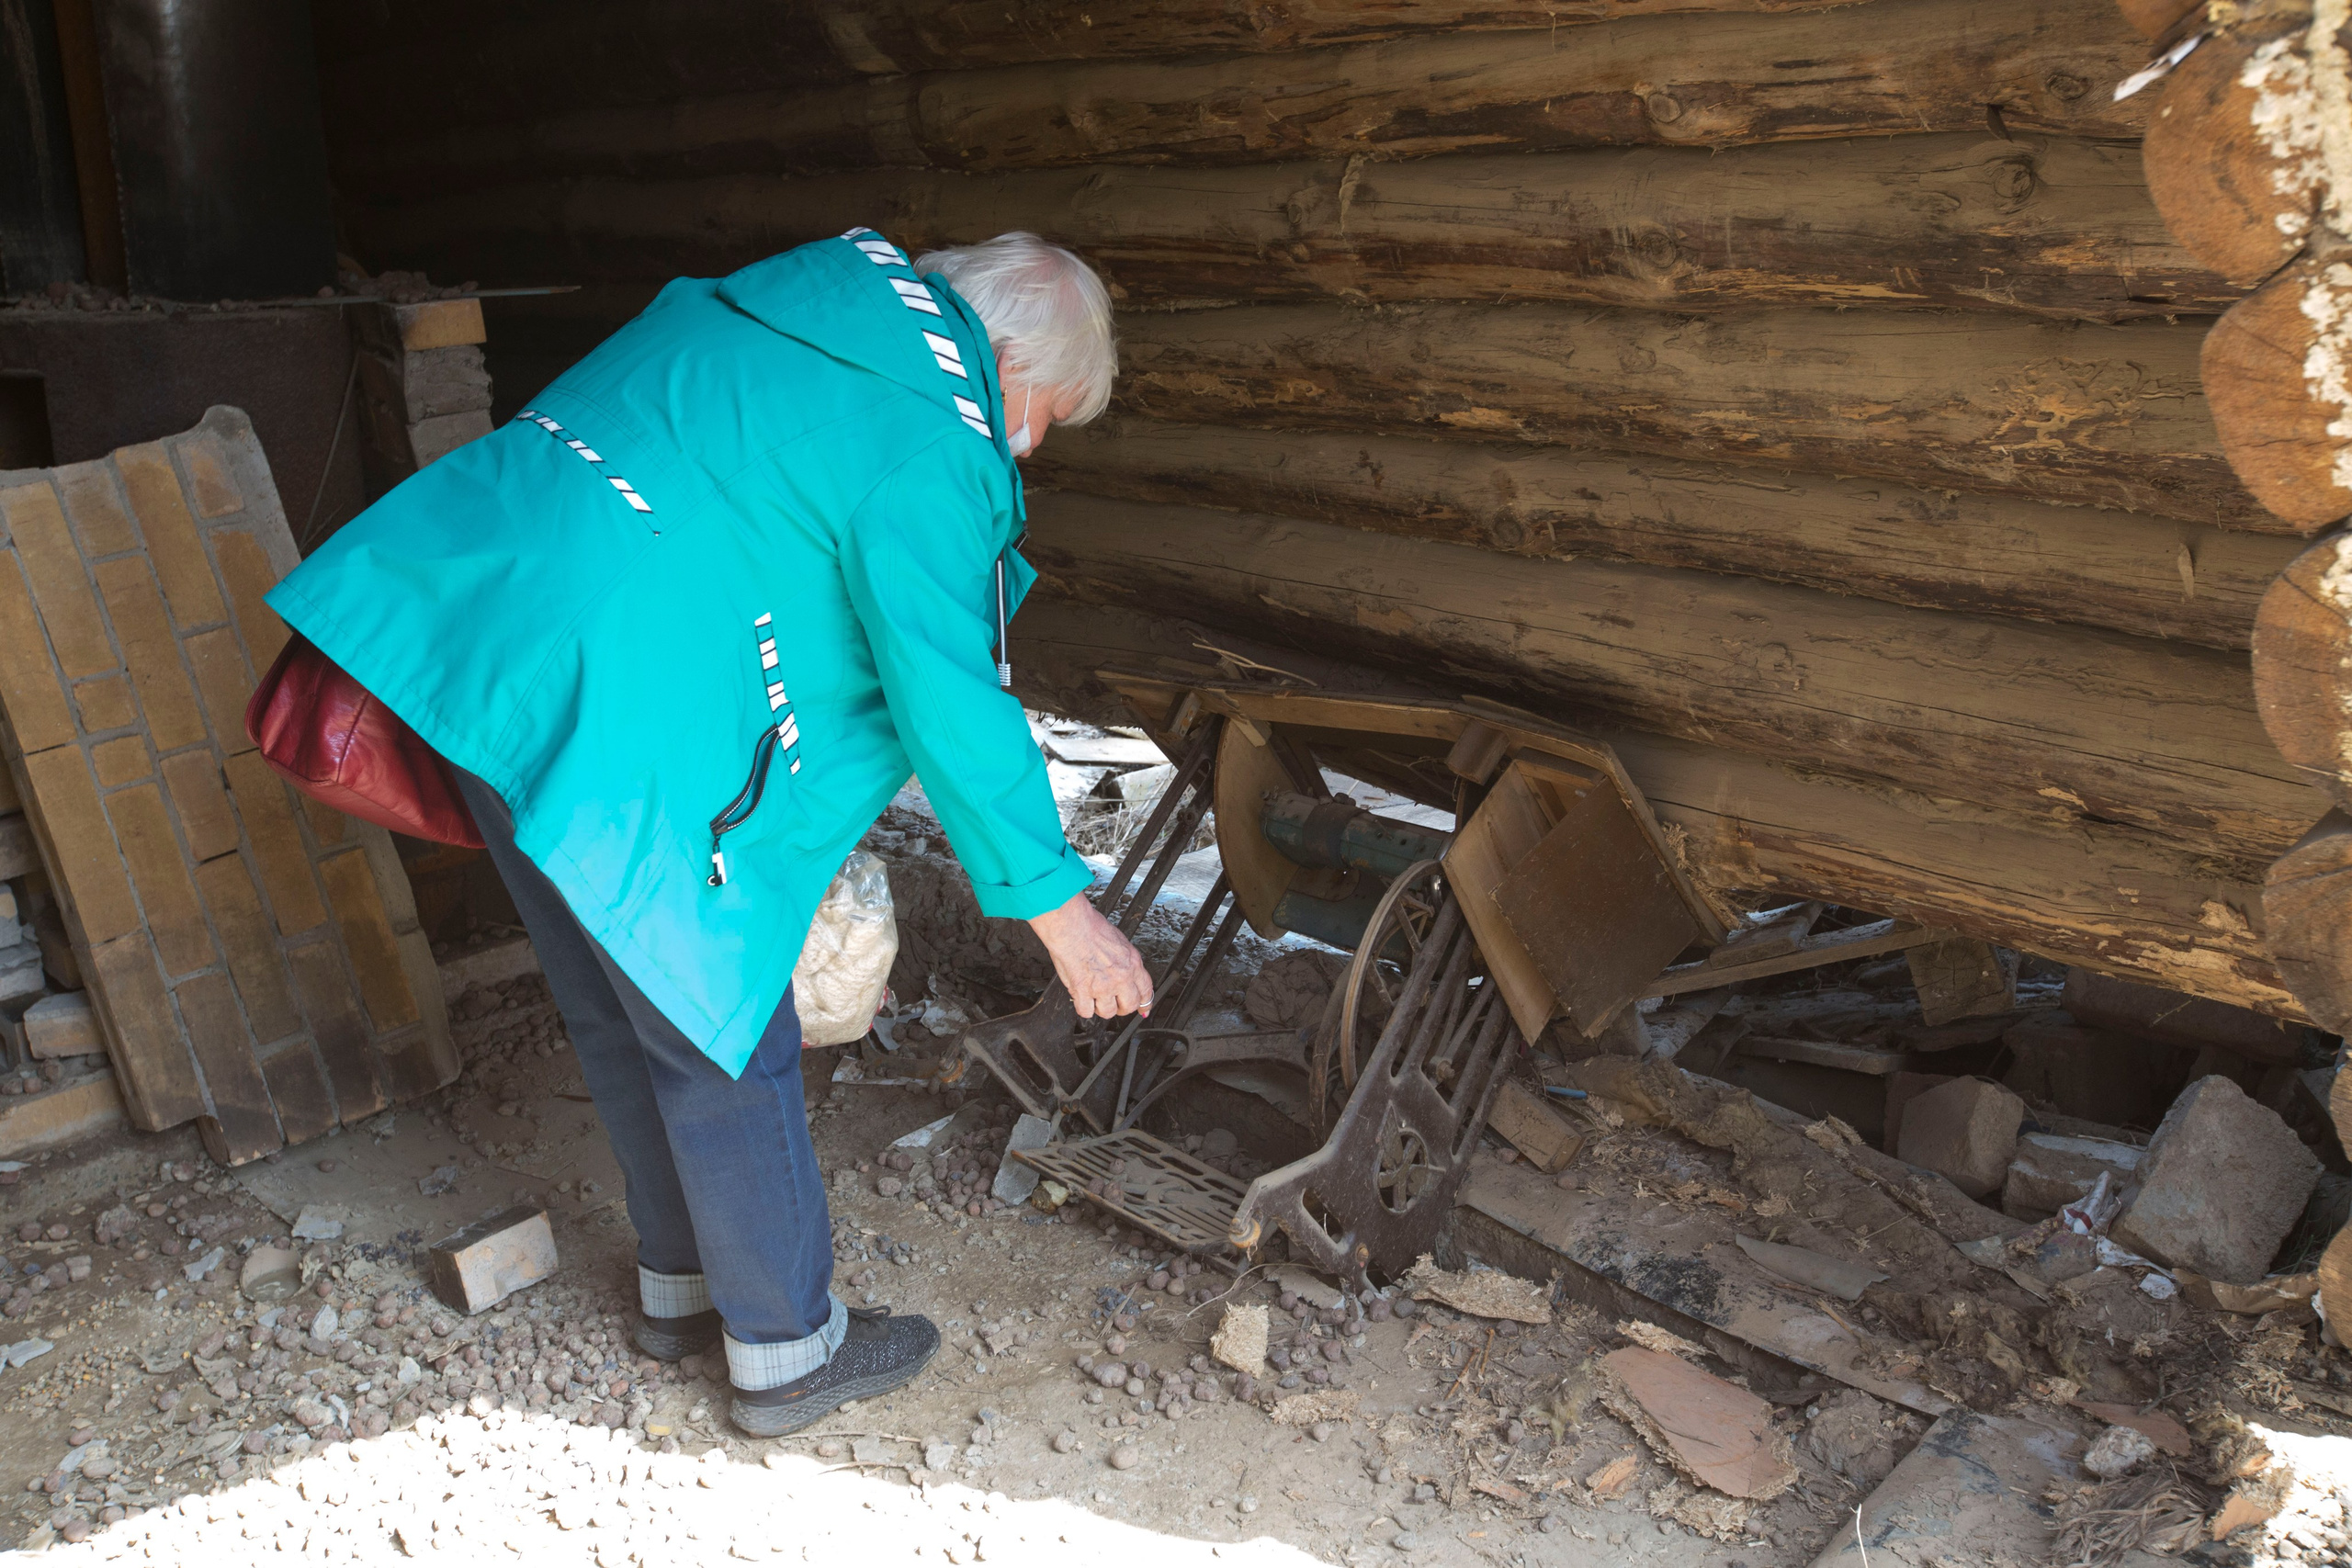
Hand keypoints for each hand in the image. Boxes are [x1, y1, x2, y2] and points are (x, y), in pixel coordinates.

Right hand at [1028, 893, 1153, 1018]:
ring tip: (1094, 998)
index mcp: (1132, 963)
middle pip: (1129, 1006)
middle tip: (1115, 1003)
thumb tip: (1126, 969)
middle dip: (1122, 1007)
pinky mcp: (1083, 991)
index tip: (1142, 1007)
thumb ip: (1125, 960)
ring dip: (1101, 1008)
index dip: (1144, 1003)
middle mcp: (1121, 977)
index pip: (1145, 991)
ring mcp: (1102, 986)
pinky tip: (1081, 999)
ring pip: (1108, 1012)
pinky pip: (1086, 1012)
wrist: (1071, 926)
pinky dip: (1083, 1008)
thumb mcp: (1120, 941)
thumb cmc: (1090, 927)